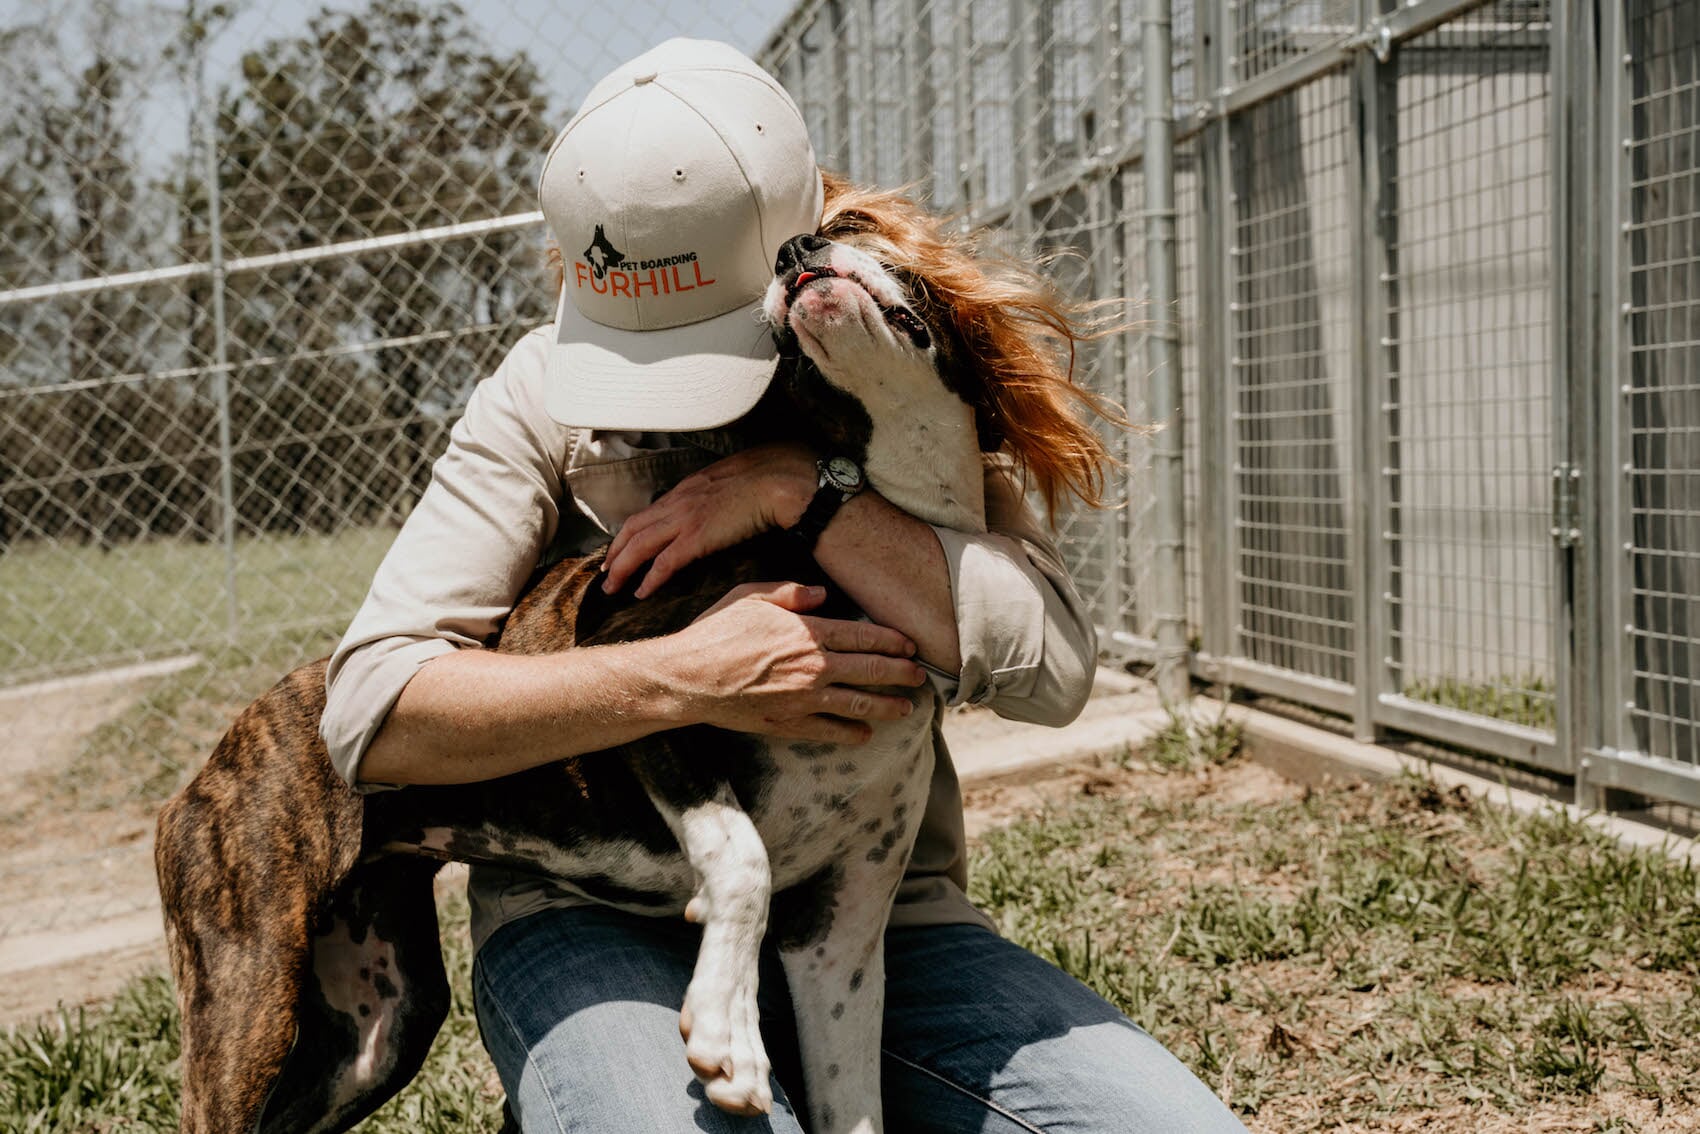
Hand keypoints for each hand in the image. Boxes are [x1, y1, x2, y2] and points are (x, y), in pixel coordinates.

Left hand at [603, 442, 816, 598]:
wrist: (780, 481)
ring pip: (639, 546)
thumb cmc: (768, 477)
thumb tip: (723, 500)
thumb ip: (720, 490)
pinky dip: (649, 579)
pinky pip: (664, 563)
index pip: (648, 512)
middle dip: (615, 552)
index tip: (621, 547)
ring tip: (612, 588)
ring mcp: (685, 518)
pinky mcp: (697, 537)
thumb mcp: (734, 477)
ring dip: (622, 568)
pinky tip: (641, 593)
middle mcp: (679, 501)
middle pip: (633, 528)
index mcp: (688, 487)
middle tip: (606, 572)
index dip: (630, 532)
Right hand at [668, 581, 926, 744]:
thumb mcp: (750, 596)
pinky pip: (829, 731)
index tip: (910, 645)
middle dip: (900, 674)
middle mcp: (813, 667)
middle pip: (870, 671)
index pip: (863, 636)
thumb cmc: (715, 631)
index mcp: (807, 632)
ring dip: (887, 707)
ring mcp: (803, 699)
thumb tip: (822, 593)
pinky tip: (865, 734)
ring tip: (906, 709)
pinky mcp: (788, 724)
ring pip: (858, 705)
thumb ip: (791, 593)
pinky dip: (851, 734)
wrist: (687, 677)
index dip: (892, 641)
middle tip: (920, 677)